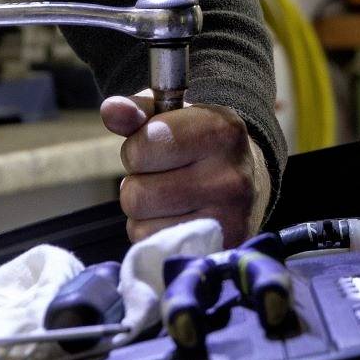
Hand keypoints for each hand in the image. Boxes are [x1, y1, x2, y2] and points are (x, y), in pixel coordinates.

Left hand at [101, 92, 269, 245]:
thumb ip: (137, 112)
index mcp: (221, 130)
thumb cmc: (199, 143)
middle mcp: (230, 176)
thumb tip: (112, 110)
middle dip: (137, 184)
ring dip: (144, 214)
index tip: (155, 147)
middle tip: (161, 177)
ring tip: (169, 200)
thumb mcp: (172, 117)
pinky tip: (175, 220)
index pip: (144, 145)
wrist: (248, 183)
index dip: (137, 148)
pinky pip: (153, 247)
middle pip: (136, 193)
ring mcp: (227, 220)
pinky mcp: (219, 250)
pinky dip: (154, 236)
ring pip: (140, 225)